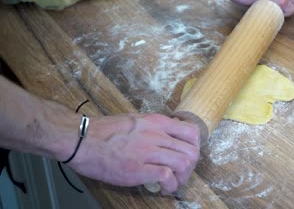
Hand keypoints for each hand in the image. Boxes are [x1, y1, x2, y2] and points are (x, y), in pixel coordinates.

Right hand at [65, 113, 199, 194]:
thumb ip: (155, 128)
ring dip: (183, 177)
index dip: (194, 148)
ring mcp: (148, 151)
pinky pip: (167, 176)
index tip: (187, 156)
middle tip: (181, 174)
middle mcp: (157, 134)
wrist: (82, 139)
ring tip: (173, 183)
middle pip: (191, 151)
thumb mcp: (137, 121)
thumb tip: (169, 138)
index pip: (192, 132)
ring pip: (184, 163)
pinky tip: (164, 188)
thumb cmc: (105, 132)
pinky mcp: (138, 168)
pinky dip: (170, 185)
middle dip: (191, 166)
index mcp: (157, 122)